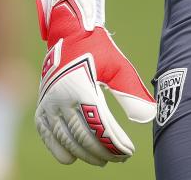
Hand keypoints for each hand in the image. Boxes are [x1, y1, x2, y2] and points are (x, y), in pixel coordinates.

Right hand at [34, 0, 155, 165]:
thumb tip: (148, 116)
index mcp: (81, 86)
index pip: (99, 125)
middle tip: (119, 157)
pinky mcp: (42, 106)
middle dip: (103, 151)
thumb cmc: (96, 47)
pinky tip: (71, 157)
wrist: (68, 32)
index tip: (128, 151)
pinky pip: (47, 134)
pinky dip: (58, 149)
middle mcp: (61, 97)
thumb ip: (131, 91)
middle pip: (83, 137)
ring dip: (85, 153)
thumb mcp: (117, 65)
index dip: (114, 143)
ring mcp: (49, 103)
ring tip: (103, 159)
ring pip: (66, 139)